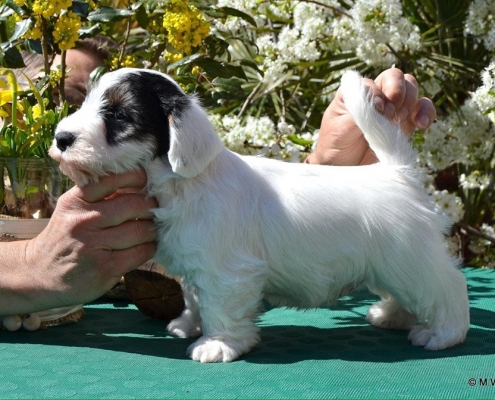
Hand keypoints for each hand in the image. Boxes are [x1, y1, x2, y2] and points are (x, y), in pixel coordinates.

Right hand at [11, 170, 156, 313]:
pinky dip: (150, 247)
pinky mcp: (106, 268)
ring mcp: (94, 246)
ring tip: (149, 229)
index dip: (136, 177)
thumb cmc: (65, 237)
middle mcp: (84, 221)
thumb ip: (100, 196)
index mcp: (76, 201)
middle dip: (150, 206)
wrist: (40, 274)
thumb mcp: (73, 210)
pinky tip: (145, 246)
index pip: (112, 180)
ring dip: (152, 229)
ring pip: (142, 230)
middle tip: (153, 209)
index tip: (145, 180)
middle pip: (134, 205)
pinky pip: (141, 252)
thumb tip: (139, 183)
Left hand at [306, 68, 436, 165]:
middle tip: (390, 115)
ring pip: (412, 89)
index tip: (376, 110)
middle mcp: (376, 96)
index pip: (373, 82)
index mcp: (356, 93)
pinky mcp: (405, 124)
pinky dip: (426, 113)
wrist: (343, 167)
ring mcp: (392, 109)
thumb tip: (379, 103)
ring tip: (399, 121)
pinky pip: (424, 110)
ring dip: (411, 101)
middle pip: (396, 77)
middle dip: (397, 92)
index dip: (378, 93)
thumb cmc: (335, 145)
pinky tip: (421, 124)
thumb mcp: (339, 129)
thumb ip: (358, 114)